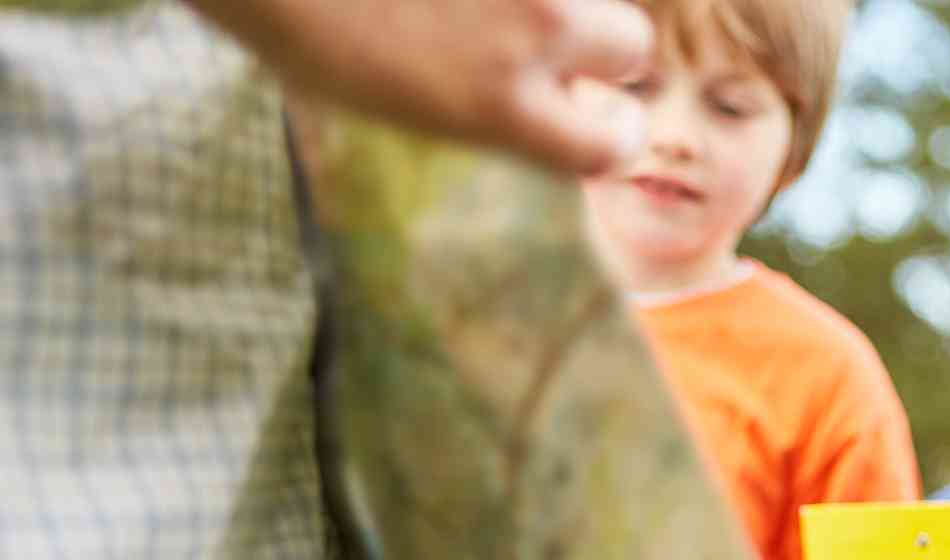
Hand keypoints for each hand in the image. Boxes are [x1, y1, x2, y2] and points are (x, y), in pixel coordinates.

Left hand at [186, 0, 652, 174]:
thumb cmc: (307, 30)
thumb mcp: (404, 108)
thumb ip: (491, 109)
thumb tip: (541, 97)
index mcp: (504, 107)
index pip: (614, 144)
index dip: (614, 132)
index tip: (600, 116)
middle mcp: (534, 31)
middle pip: (630, 41)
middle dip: (601, 43)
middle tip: (550, 37)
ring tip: (489, 2)